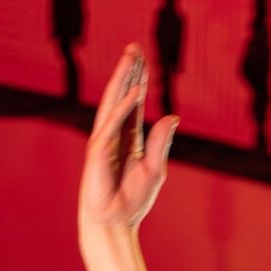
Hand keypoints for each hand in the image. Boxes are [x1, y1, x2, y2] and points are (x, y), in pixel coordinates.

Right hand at [78, 44, 178, 232]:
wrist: (115, 223)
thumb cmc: (132, 200)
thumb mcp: (154, 169)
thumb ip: (161, 142)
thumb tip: (173, 117)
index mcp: (129, 138)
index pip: (135, 103)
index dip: (139, 81)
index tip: (144, 61)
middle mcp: (114, 134)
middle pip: (122, 94)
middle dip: (128, 71)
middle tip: (135, 46)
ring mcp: (104, 139)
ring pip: (114, 101)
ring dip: (122, 78)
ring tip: (131, 56)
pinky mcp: (98, 150)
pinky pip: (113, 123)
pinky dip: (124, 106)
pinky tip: (134, 90)